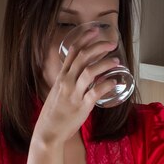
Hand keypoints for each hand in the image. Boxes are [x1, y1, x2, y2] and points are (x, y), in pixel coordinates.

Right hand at [34, 29, 118, 145]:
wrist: (48, 132)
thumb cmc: (54, 113)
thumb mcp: (58, 92)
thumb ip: (69, 82)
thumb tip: (82, 74)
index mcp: (61, 76)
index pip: (73, 51)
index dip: (84, 38)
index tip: (95, 30)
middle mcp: (67, 82)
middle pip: (83, 57)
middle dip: (98, 47)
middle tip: (111, 43)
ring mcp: (74, 94)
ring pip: (89, 72)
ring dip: (104, 64)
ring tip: (116, 61)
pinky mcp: (82, 106)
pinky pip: (96, 92)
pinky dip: (106, 85)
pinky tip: (115, 82)